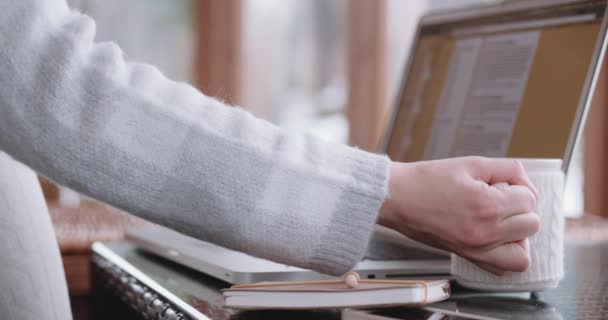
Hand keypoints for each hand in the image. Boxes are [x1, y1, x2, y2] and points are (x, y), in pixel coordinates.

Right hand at [378, 157, 539, 274]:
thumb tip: (526, 184)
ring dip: (518, 237)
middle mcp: (485, 232)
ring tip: (503, 223)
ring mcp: (476, 249)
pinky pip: (502, 269)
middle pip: (531, 225)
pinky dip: (505, 255)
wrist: (398, 197)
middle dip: (520, 210)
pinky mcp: (467, 256)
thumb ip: (508, 169)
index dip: (517, 188)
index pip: (529, 200)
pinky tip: (495, 238)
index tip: (501, 185)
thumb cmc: (427, 180)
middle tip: (501, 201)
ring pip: (523, 255)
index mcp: (488, 205)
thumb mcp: (471, 163)